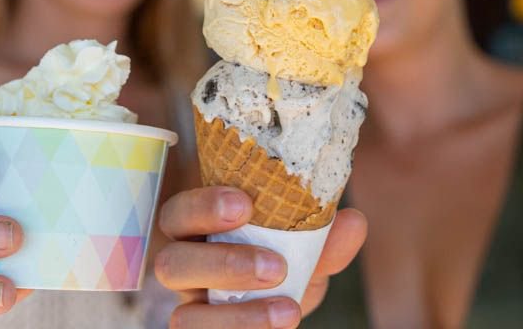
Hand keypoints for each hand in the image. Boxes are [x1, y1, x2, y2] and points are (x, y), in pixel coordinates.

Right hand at [155, 186, 366, 328]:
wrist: (282, 299)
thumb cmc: (282, 255)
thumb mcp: (305, 244)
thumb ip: (326, 237)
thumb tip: (352, 222)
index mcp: (195, 229)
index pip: (177, 213)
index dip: (202, 208)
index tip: (245, 204)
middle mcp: (183, 267)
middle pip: (170, 265)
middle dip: (222, 265)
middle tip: (276, 266)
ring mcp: (191, 309)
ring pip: (185, 318)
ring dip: (238, 317)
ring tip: (289, 310)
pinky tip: (284, 323)